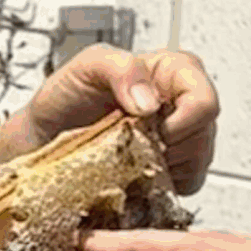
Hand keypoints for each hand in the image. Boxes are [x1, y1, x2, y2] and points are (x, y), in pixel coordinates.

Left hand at [19, 45, 218, 194]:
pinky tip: (135, 172)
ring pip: (196, 163)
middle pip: (203, 136)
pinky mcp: (170, 168)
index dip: (183, 121)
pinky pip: (183, 185)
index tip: (149, 128)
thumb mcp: (87, 66)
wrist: (46, 133)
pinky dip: (159, 185)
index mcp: (173, 72)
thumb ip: (122, 68)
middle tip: (131, 142)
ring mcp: (179, 138)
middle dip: (168, 145)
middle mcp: (182, 103)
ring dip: (161, 166)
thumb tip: (149, 102)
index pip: (204, 100)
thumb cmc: (66, 96)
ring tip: (128, 155)